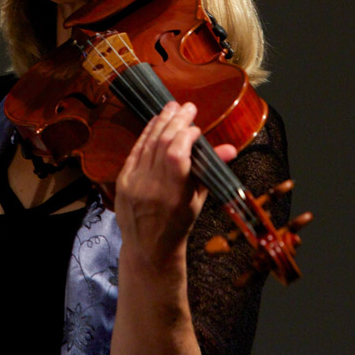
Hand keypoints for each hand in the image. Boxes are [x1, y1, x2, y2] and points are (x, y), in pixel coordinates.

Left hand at [114, 101, 236, 266]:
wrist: (148, 247)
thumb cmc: (178, 224)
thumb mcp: (198, 201)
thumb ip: (209, 172)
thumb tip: (231, 148)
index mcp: (173, 196)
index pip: (176, 155)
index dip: (185, 136)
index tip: (196, 128)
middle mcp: (151, 187)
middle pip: (162, 145)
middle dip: (175, 122)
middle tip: (187, 107)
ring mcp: (133, 183)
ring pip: (148, 145)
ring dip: (161, 123)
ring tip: (172, 108)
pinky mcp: (122, 181)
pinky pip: (135, 151)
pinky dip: (146, 135)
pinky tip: (155, 122)